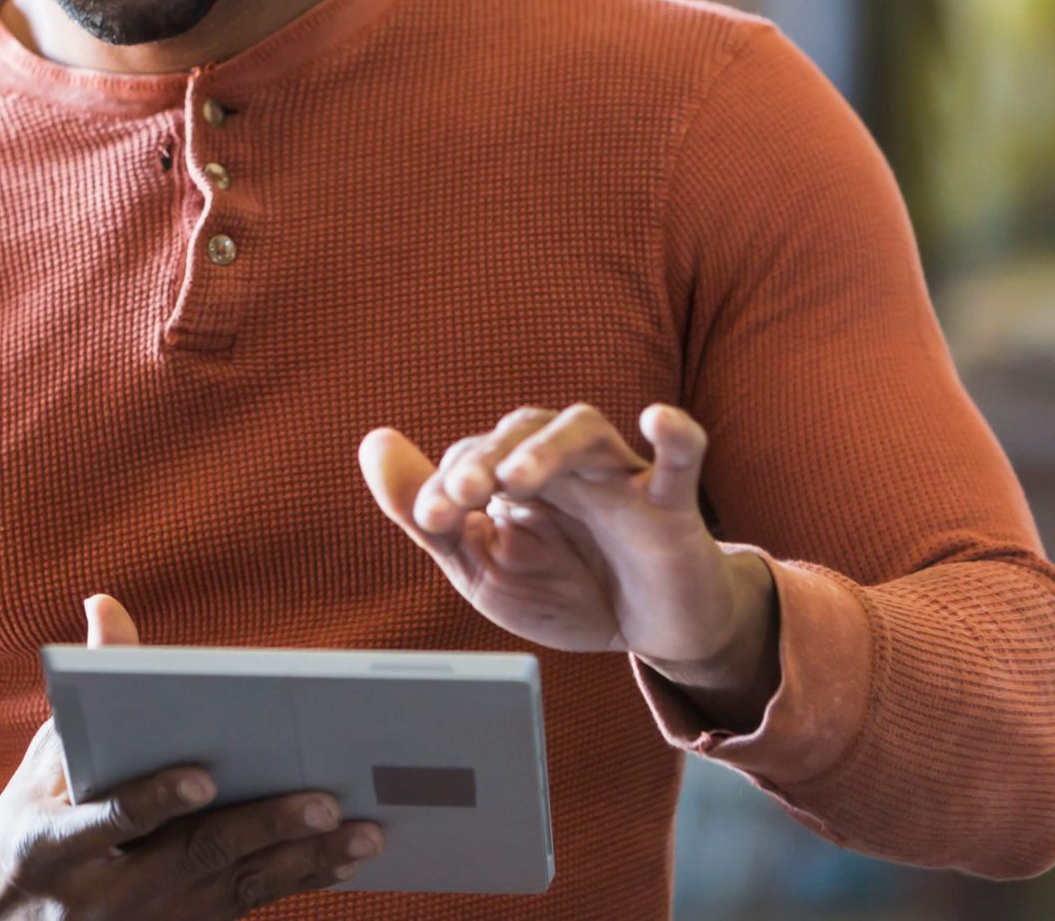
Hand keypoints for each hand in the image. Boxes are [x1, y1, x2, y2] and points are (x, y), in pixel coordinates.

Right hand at [0, 595, 382, 920]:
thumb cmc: (30, 820)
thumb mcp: (44, 759)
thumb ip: (85, 691)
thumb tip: (106, 604)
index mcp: (53, 843)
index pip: (111, 821)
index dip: (155, 800)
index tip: (205, 777)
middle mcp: (101, 893)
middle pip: (193, 861)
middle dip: (262, 830)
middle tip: (326, 801)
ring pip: (232, 892)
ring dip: (301, 864)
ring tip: (364, 834)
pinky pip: (243, 909)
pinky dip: (296, 883)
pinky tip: (344, 862)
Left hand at [360, 405, 778, 726]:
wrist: (650, 634)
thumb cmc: (567, 590)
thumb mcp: (484, 568)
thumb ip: (430, 516)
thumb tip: (373, 443)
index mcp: (517, 478)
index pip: (472, 456)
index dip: (444, 483)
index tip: (430, 521)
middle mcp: (566, 465)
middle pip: (523, 427)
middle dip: (486, 456)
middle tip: (463, 493)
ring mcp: (619, 479)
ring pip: (584, 430)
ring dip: (546, 448)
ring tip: (517, 478)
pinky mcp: (672, 507)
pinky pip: (681, 459)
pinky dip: (675, 435)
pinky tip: (657, 419)